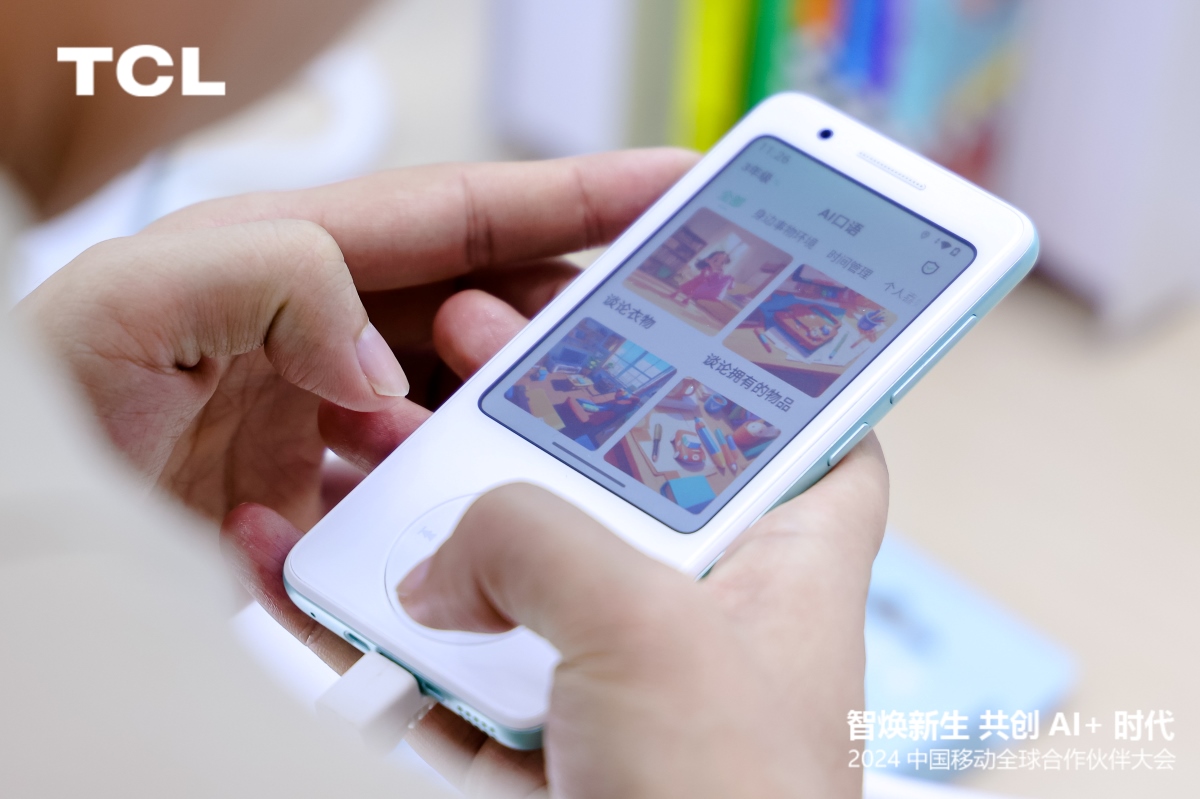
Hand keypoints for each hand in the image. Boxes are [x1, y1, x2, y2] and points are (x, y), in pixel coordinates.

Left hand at [16, 150, 695, 528]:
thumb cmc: (40, 395)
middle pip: (480, 306)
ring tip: (512, 455)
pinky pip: (404, 493)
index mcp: (295, 252)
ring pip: (456, 405)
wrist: (3, 516)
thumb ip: (274, 285)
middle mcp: (319, 326)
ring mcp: (320, 409)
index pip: (465, 211)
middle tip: (609, 358)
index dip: (578, 195)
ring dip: (489, 432)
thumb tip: (384, 372)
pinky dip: (427, 509)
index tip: (671, 190)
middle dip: (550, 328)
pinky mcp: (310, 488)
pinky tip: (414, 526)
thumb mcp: (136, 300)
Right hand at [223, 284, 888, 796]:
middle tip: (479, 328)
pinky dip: (396, 628)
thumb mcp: (648, 632)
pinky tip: (330, 573)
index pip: (808, 423)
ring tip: (385, 430)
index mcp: (786, 560)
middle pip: (631, 470)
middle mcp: (708, 608)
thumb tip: (439, 555)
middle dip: (547, 402)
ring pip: (531, 563)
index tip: (681, 290)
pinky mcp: (544, 737)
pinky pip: (463, 663)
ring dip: (452, 509)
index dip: (754, 353)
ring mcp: (618, 674)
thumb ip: (537, 541)